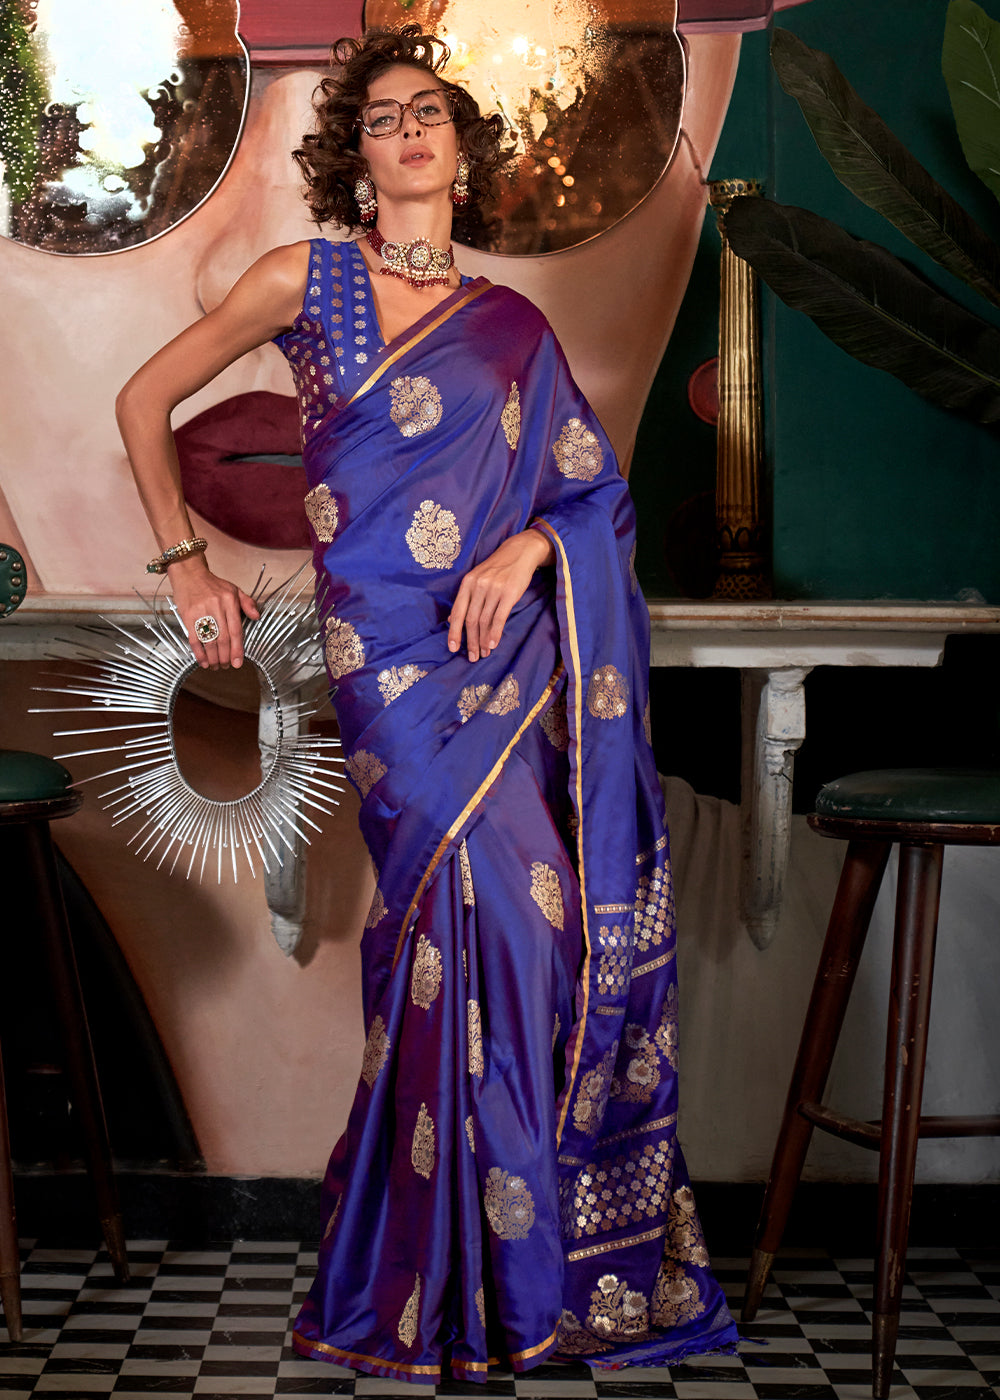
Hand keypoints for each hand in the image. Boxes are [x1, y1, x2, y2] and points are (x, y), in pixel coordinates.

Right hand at [167, 555, 260, 668]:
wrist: (189, 573)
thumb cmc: (212, 584)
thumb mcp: (234, 589)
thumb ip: (247, 603)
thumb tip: (257, 616)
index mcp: (230, 601)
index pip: (236, 630)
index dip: (237, 649)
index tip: (238, 662)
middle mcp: (216, 607)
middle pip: (223, 638)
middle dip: (226, 656)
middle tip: (227, 666)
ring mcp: (201, 611)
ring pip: (209, 640)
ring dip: (213, 657)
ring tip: (216, 666)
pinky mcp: (188, 615)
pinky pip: (194, 638)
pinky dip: (199, 653)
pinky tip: (203, 661)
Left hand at [448, 529, 554, 661]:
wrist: (519, 552)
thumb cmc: (497, 569)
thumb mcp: (477, 578)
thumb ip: (465, 598)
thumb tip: (452, 620)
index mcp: (467, 583)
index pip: (457, 612)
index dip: (454, 632)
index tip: (452, 648)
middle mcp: (478, 586)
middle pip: (471, 620)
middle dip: (470, 641)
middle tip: (472, 657)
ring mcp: (493, 589)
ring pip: (484, 621)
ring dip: (483, 640)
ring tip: (484, 653)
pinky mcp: (509, 593)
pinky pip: (499, 617)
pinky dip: (495, 633)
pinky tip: (493, 644)